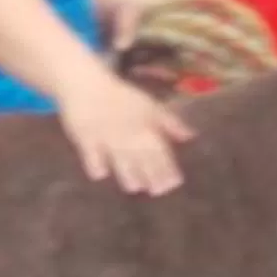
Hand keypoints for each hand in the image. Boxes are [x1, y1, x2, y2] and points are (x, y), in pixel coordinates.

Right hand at [55, 69, 192, 195]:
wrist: (88, 85)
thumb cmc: (122, 97)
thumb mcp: (150, 106)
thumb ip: (170, 122)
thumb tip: (191, 136)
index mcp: (146, 127)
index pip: (161, 152)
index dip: (169, 169)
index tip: (176, 182)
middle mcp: (129, 136)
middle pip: (144, 161)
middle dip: (153, 178)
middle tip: (160, 191)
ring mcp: (108, 140)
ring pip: (121, 163)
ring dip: (129, 177)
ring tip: (135, 187)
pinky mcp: (86, 141)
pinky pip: (92, 157)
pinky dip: (97, 166)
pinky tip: (101, 174)